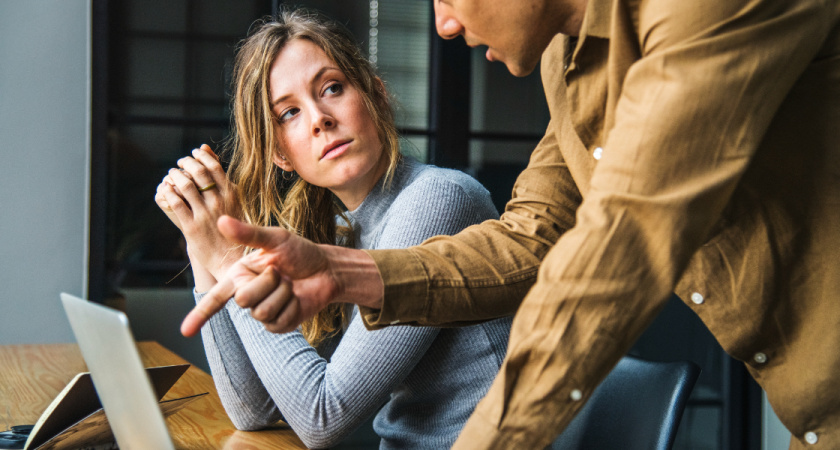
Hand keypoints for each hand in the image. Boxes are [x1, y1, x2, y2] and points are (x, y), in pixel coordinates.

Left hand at [154, 144, 240, 281]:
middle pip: (199, 172)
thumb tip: (206, 150)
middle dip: (186, 162)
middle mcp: (219, 203)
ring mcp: (205, 215)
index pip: (214, 166)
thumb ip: (221, 178)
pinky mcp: (191, 227)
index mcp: (232, 195)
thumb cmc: (233, 228)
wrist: (230, 259)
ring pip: (186, 186)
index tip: (194, 153)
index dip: (201, 156)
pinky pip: (176, 204)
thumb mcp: (233, 201)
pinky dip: (168, 192)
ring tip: (172, 174)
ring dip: (175, 175)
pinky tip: (166, 189)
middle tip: (180, 162)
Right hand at [180, 216, 384, 336]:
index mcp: (240, 275)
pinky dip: (291, 306)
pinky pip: (277, 321)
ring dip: (282, 294)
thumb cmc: (300, 252)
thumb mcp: (275, 239)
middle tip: (281, 272)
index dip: (199, 315)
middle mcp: (247, 294)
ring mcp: (262, 311)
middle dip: (267, 282)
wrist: (326, 269)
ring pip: (261, 311)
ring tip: (290, 284)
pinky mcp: (279, 324)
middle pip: (243, 299)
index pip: (215, 298)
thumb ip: (248, 233)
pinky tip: (296, 298)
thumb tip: (221, 220)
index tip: (184, 331)